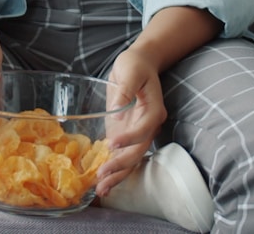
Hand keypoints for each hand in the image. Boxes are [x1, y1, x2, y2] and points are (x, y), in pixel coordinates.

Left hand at [96, 47, 167, 196]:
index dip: (130, 138)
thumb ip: (125, 89)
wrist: (139, 65)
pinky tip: (101, 184)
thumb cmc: (135, 65)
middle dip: (121, 165)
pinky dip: (113, 170)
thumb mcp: (129, 70)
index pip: (143, 129)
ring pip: (130, 160)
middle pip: (138, 152)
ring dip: (117, 175)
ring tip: (101, 190)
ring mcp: (136, 133)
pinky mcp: (125, 135)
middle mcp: (147, 127)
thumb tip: (116, 112)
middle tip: (103, 176)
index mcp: (153, 111)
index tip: (113, 144)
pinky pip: (121, 156)